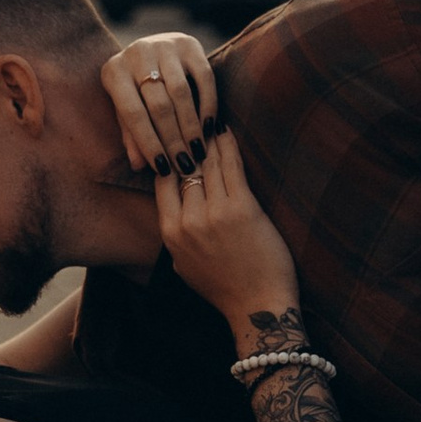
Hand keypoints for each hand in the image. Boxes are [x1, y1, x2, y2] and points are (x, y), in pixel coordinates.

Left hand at [102, 30, 217, 176]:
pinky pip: (204, 77)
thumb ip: (131, 134)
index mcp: (114, 72)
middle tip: (186, 166)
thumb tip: (139, 165)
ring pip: (181, 92)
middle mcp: (137, 53)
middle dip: (173, 140)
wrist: (151, 47)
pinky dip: (208, 105)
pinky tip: (210, 128)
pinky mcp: (190, 43)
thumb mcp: (125, 108)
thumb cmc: (134, 87)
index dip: (149, 144)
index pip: (133, 114)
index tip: (164, 169)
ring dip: (191, 126)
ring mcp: (165, 45)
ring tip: (199, 152)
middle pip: (159, 105)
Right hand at [153, 127, 299, 332]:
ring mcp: (214, 214)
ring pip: (206, 163)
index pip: (162, 181)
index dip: (167, 155)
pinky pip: (231, 166)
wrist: (258, 307)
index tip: (171, 136)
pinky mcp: (242, 209)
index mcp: (170, 234)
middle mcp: (187, 221)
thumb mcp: (185, 266)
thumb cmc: (225, 288)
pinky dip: (228, 144)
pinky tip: (225, 129)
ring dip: (206, 137)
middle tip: (187, 114)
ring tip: (206, 116)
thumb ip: (176, 237)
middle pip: (183, 167)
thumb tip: (171, 213)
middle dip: (185, 140)